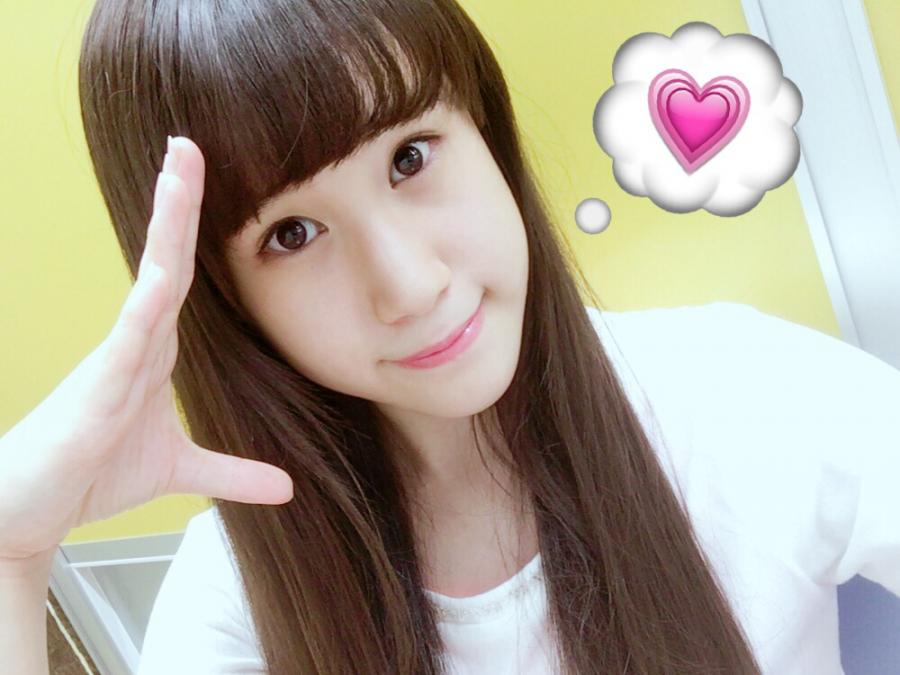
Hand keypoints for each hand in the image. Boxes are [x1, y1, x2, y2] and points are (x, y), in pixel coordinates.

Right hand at [0, 137, 292, 563]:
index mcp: (153, 350)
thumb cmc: (90, 475)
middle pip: (165, 261)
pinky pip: (124, 342)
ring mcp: (112, 364)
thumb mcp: (178, 470)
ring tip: (177, 171)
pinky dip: (144, 310)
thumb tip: (287, 486)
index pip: (179, 277)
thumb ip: (231, 472)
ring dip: (165, 229)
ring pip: (148, 284)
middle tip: (187, 144)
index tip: (203, 177)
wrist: (28, 515)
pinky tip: (161, 276)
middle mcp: (134, 344)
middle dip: (178, 203)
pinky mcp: (93, 396)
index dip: (193, 229)